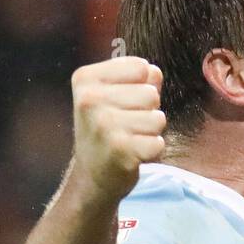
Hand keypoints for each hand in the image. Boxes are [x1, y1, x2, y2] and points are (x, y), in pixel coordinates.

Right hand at [70, 56, 165, 202]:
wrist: (92, 176)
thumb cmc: (107, 130)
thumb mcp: (112, 96)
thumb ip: (137, 78)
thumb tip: (154, 72)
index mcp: (86, 78)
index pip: (141, 67)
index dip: (141, 86)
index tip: (122, 103)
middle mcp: (90, 100)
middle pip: (151, 93)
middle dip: (148, 111)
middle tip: (126, 127)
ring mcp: (104, 126)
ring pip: (158, 118)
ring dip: (151, 132)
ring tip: (130, 139)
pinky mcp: (120, 151)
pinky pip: (158, 143)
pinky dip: (152, 151)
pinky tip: (133, 155)